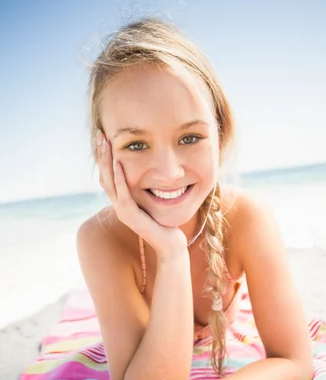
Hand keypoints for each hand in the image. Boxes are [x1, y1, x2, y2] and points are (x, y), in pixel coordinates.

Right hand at [97, 131, 187, 258]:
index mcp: (122, 201)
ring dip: (107, 162)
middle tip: (100, 134)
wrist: (170, 245)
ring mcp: (123, 212)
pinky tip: (118, 164)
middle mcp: (119, 206)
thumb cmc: (164, 223)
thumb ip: (146, 188)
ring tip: (105, 143)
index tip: (104, 138)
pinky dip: (120, 179)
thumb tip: (150, 170)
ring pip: (109, 183)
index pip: (108, 175)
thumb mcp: (153, 201)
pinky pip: (123, 195)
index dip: (104, 157)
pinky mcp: (131, 217)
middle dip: (102, 154)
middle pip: (104, 176)